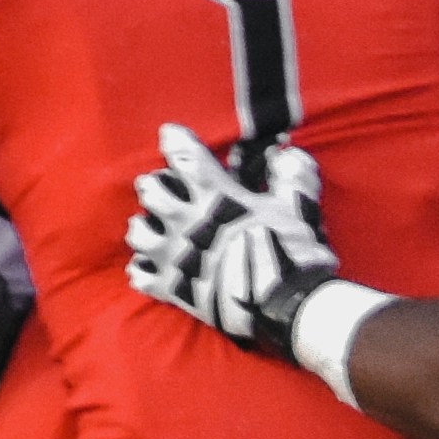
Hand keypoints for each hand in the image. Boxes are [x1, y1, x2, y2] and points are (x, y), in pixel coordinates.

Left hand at [127, 124, 346, 356]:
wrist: (287, 306)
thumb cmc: (294, 252)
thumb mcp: (299, 207)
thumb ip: (292, 176)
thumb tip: (286, 155)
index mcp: (216, 197)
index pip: (185, 157)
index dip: (175, 140)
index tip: (169, 133)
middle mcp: (188, 223)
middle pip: (151, 192)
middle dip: (153, 185)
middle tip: (160, 185)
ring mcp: (177, 257)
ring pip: (139, 233)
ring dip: (142, 227)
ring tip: (148, 227)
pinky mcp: (175, 289)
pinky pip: (142, 276)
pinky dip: (142, 270)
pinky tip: (148, 267)